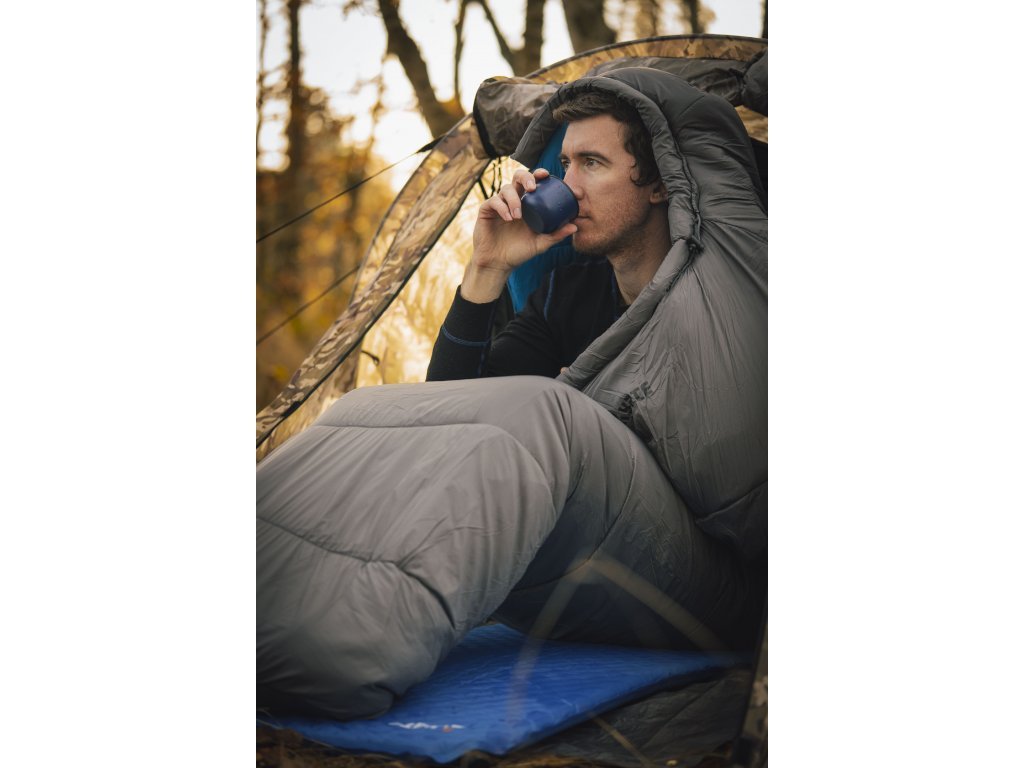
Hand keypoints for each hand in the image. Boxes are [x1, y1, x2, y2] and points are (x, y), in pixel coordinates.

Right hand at [461, 169, 576, 302]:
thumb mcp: (541, 243)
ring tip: (518, 216)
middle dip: (527, 177)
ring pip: (506, 188)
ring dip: (514, 199)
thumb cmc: (519, 252)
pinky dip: (502, 207)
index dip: (540, 175)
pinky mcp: (486, 210)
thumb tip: (575, 226)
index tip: (549, 176)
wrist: (498, 264)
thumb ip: (556, 235)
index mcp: (527, 203)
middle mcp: (514, 200)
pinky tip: (509, 218)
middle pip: (518, 176)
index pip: (534, 182)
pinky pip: (493, 201)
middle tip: (533, 188)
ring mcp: (500, 204)